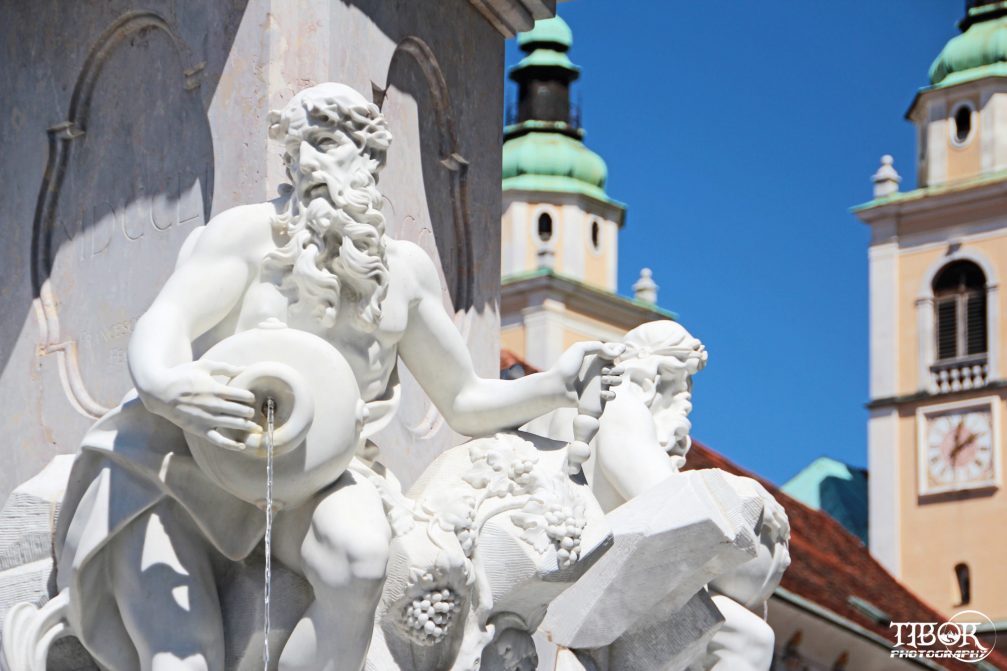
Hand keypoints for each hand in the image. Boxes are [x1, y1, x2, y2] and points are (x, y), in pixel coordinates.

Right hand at [138, 360, 259, 450]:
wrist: (159, 391)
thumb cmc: (182, 375)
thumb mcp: (203, 366)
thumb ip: (225, 368)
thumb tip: (245, 368)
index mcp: (215, 389)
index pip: (241, 395)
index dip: (250, 397)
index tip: (252, 398)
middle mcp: (212, 405)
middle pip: (240, 411)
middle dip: (250, 412)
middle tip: (255, 413)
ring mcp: (206, 419)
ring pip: (233, 425)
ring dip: (247, 427)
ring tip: (257, 428)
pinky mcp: (199, 429)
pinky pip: (218, 440)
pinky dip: (231, 445)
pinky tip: (242, 446)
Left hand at [551, 340, 625, 403]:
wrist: (556, 387)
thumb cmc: (565, 367)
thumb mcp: (579, 349)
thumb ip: (598, 346)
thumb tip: (616, 354)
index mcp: (592, 358)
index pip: (611, 353)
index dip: (618, 352)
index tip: (622, 351)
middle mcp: (596, 371)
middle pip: (617, 368)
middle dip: (617, 368)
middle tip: (603, 370)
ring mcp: (597, 385)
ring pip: (617, 381)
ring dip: (615, 380)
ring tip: (604, 380)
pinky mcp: (596, 398)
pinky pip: (611, 396)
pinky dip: (610, 395)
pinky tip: (602, 393)